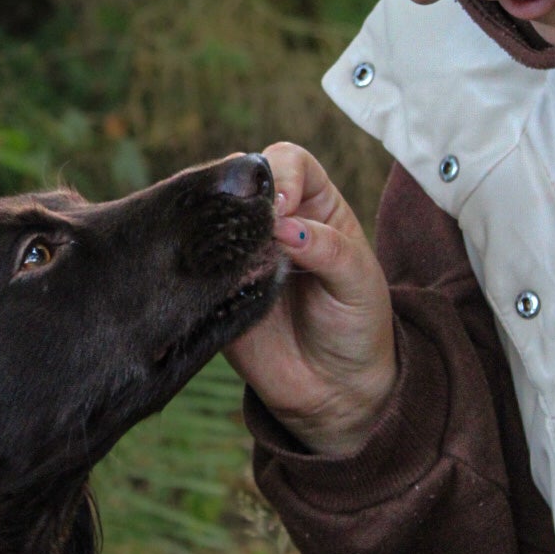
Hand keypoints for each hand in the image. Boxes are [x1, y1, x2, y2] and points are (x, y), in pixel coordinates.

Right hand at [223, 142, 396, 455]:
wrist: (336, 392)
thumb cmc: (357, 327)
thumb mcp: (358, 283)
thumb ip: (326, 248)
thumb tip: (282, 224)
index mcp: (315, 206)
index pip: (289, 162)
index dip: (281, 175)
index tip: (281, 208)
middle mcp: (273, 221)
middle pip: (242, 180)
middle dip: (239, 193)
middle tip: (248, 228)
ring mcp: (240, 253)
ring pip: (212, 216)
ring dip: (213, 224)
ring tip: (228, 252)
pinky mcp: (216, 288)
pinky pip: (196, 264)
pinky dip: (196, 262)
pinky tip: (209, 276)